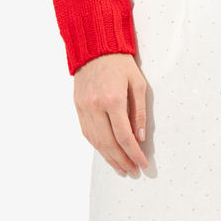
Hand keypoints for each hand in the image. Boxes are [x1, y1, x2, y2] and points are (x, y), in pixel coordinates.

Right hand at [73, 53, 149, 174]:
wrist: (95, 49)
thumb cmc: (121, 64)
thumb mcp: (138, 84)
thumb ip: (139, 112)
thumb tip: (140, 137)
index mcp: (113, 99)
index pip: (124, 136)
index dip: (134, 154)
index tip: (142, 164)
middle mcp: (95, 106)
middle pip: (109, 143)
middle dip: (122, 161)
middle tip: (132, 171)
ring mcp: (84, 108)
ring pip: (96, 141)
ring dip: (109, 158)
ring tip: (121, 168)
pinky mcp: (78, 107)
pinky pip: (87, 133)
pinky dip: (97, 146)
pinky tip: (107, 154)